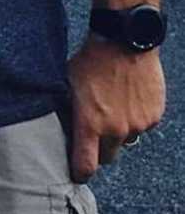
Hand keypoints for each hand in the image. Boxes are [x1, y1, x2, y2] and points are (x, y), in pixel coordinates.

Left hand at [67, 36, 165, 178]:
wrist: (124, 40)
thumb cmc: (90, 61)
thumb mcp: (68, 86)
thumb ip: (68, 113)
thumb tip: (61, 130)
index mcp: (90, 125)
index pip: (85, 167)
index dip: (80, 172)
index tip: (77, 171)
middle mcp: (115, 130)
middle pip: (107, 157)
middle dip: (100, 149)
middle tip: (96, 132)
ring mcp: (137, 124)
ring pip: (126, 141)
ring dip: (119, 132)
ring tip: (114, 107)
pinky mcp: (154, 115)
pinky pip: (143, 126)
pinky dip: (136, 118)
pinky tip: (129, 98)